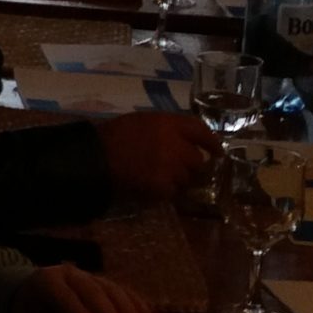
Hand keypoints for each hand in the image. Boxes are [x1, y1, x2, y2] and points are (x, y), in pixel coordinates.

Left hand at [15, 261, 164, 312]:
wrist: (36, 299)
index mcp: (45, 281)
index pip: (62, 294)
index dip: (79, 312)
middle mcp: (68, 274)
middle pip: (91, 289)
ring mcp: (89, 277)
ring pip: (110, 288)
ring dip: (126, 310)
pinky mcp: (105, 284)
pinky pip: (123, 290)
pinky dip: (135, 303)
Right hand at [98, 111, 213, 200]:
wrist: (95, 158)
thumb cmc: (113, 136)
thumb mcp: (142, 121)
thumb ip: (166, 129)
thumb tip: (184, 141)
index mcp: (168, 124)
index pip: (200, 131)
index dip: (211, 142)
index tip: (217, 151)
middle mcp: (175, 144)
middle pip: (198, 160)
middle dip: (191, 166)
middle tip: (180, 169)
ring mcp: (171, 167)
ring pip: (187, 178)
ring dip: (178, 179)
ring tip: (161, 178)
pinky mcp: (163, 186)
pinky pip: (173, 191)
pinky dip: (165, 191)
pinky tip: (151, 186)